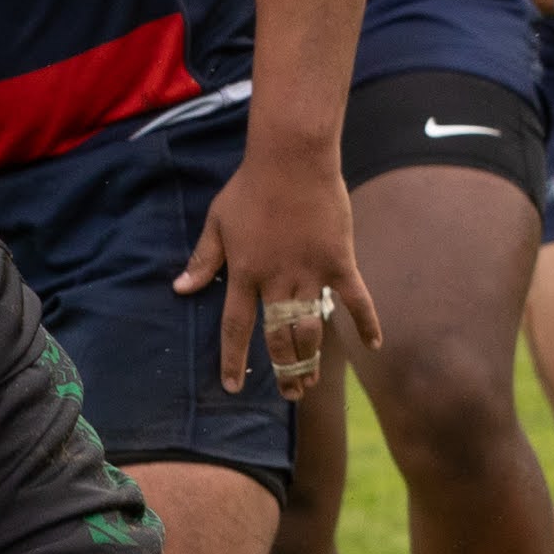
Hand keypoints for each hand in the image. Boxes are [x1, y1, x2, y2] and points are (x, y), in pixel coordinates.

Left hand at [180, 145, 378, 396]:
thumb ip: (202, 260)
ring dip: (312, 358)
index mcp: (244, 274)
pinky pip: (357, 300)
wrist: (292, 160)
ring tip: (311, 381)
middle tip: (289, 392)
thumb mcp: (217, 223)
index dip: (234, 359)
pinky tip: (373, 346)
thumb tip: (180, 288)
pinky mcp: (340, 262)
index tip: (233, 386)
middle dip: (283, 369)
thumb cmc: (250, 189)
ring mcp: (311, 274)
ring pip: (313, 328)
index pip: (236, 328)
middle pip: (279, 337)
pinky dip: (367, 323)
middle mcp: (277, 281)